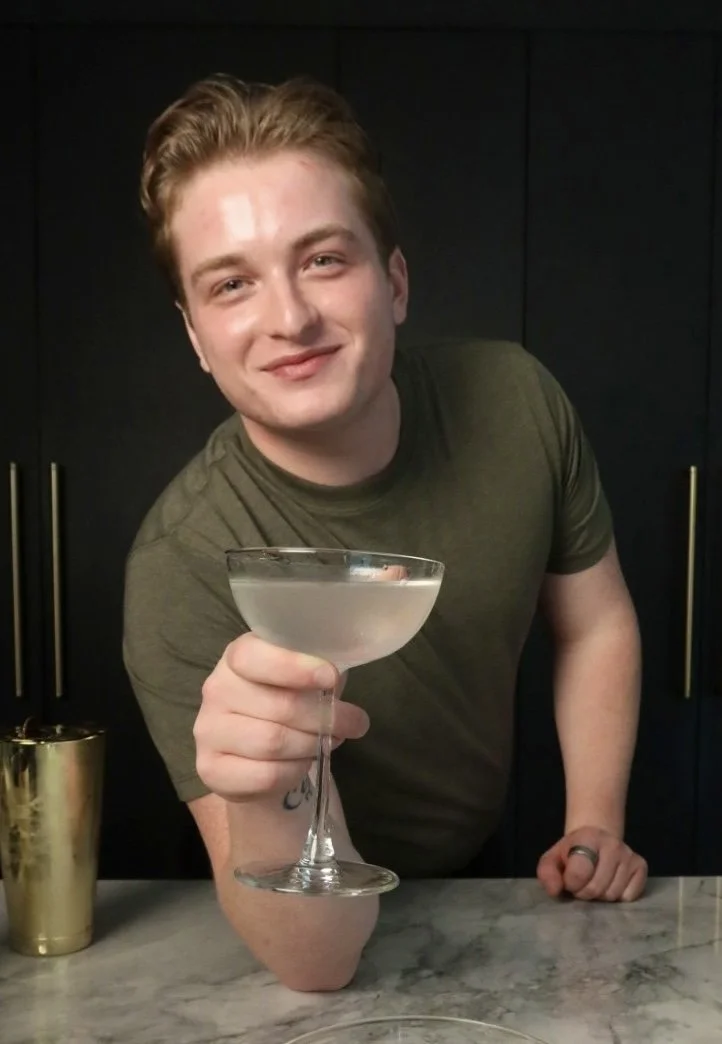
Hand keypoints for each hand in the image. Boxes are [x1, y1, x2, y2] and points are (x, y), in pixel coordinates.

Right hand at [193, 632, 367, 801]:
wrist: (258, 751)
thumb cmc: (288, 699)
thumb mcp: (303, 673)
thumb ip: (318, 666)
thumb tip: (338, 674)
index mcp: (238, 656)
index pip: (254, 657)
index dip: (295, 666)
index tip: (331, 677)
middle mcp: (216, 689)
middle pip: (279, 706)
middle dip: (326, 717)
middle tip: (355, 722)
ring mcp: (208, 730)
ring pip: (273, 742)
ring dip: (312, 744)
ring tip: (329, 741)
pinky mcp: (210, 769)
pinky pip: (265, 775)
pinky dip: (295, 771)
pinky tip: (303, 762)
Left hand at [536, 826, 647, 902]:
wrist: (595, 839)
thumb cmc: (572, 853)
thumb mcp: (553, 859)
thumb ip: (547, 874)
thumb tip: (555, 890)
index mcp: (588, 837)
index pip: (579, 873)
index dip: (570, 884)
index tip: (569, 880)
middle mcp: (612, 844)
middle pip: (596, 888)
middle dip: (585, 893)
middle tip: (582, 884)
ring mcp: (629, 855)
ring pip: (613, 895)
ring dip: (601, 896)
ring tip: (596, 882)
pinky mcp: (641, 866)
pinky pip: (629, 897)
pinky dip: (618, 897)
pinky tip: (611, 883)